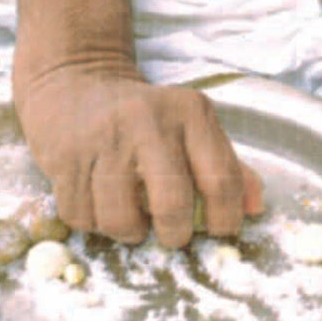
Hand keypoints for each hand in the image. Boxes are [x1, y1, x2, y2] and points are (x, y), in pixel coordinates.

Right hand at [13, 60, 262, 247]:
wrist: (75, 85)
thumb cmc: (144, 118)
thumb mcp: (191, 127)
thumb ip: (227, 165)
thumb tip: (257, 207)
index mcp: (189, 111)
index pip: (221, 178)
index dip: (226, 218)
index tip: (220, 231)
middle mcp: (147, 120)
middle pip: (171, 204)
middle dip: (175, 235)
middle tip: (172, 235)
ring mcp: (103, 137)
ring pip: (120, 219)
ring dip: (129, 232)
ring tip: (132, 219)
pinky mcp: (64, 156)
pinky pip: (81, 217)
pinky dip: (92, 223)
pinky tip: (99, 203)